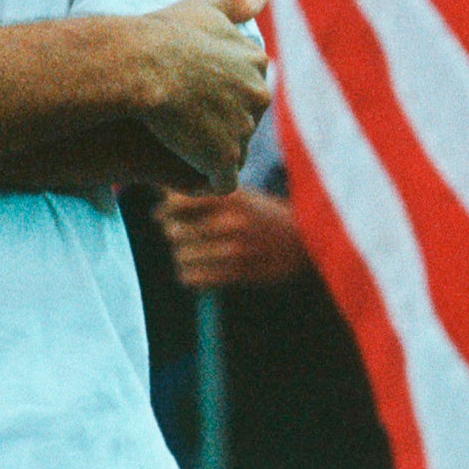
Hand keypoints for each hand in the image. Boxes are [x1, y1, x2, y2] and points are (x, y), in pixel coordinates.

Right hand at [136, 0, 271, 192]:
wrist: (142, 66)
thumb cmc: (165, 34)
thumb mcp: (203, 9)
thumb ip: (235, 3)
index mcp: (256, 62)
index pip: (247, 86)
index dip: (220, 94)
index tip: (195, 95)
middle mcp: (258, 95)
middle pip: (245, 119)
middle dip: (222, 125)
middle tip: (185, 125)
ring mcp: (243, 128)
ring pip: (233, 150)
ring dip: (213, 153)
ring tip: (181, 150)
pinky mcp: (223, 158)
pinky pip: (222, 181)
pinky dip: (207, 180)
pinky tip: (187, 176)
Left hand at [155, 186, 312, 289]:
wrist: (306, 240)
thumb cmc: (266, 214)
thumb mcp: (242, 196)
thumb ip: (207, 194)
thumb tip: (162, 190)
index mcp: (232, 198)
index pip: (180, 202)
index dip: (165, 209)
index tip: (162, 212)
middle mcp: (231, 222)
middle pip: (175, 231)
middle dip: (172, 232)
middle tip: (177, 231)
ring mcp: (235, 250)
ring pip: (181, 256)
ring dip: (181, 255)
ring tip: (189, 251)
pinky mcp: (239, 273)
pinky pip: (194, 278)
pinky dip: (189, 274)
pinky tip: (197, 269)